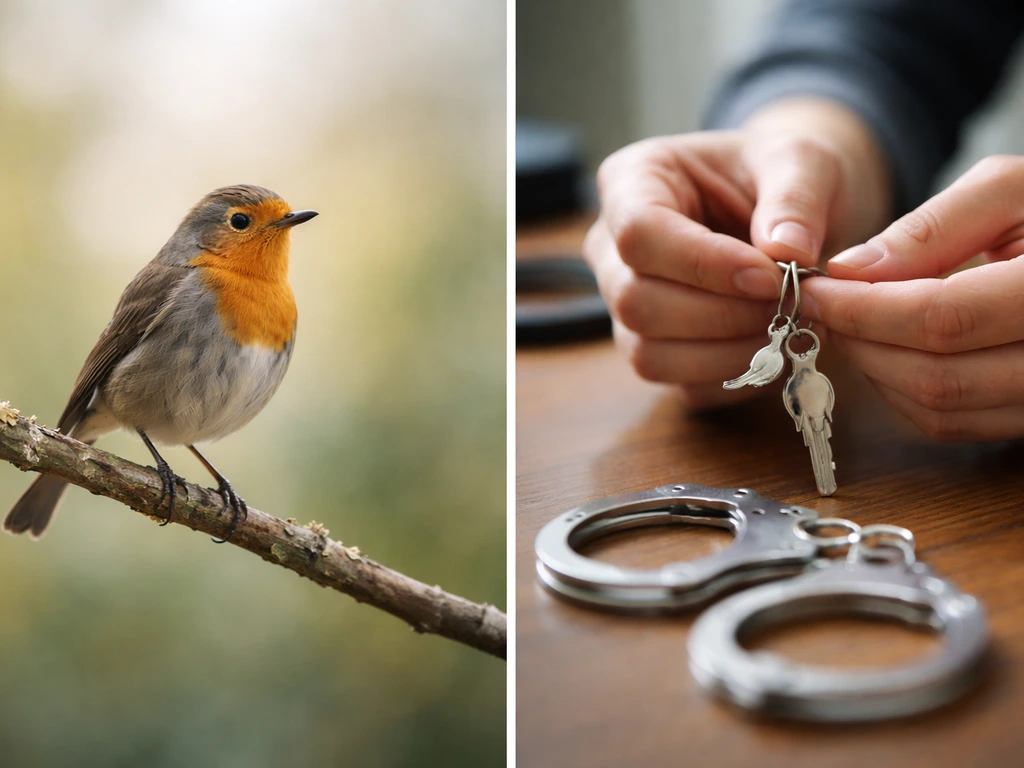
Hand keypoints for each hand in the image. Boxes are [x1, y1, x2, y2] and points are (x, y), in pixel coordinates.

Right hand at [583, 99, 890, 407]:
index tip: (770, 277)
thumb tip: (788, 253)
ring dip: (728, 353)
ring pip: (649, 354)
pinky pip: (682, 384)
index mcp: (632, 183)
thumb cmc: (782, 173)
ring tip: (790, 328)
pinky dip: (736, 376)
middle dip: (720, 315)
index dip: (702, 264)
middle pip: (635, 302)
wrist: (790, 210)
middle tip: (792, 306)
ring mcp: (626, 306)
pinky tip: (778, 348)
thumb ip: (795, 199)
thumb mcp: (801, 161)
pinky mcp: (657, 349)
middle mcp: (612, 250)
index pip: (639, 234)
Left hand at [802, 155, 1023, 440]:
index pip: (943, 319)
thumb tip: (849, 269)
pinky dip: (904, 391)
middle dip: (863, 343)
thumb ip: (932, 227)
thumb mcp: (1009, 191)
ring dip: (877, 371)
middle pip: (937, 377)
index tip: (815, 288)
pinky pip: (955, 424)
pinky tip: (890, 348)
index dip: (865, 309)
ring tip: (856, 322)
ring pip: (940, 411)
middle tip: (825, 307)